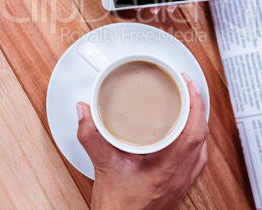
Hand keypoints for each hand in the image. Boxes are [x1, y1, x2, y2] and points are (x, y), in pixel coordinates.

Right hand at [76, 73, 208, 209]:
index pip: (192, 133)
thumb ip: (90, 135)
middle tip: (188, 88)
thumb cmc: (117, 205)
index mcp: (165, 169)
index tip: (188, 87)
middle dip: (198, 107)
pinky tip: (187, 132)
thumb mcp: (102, 165)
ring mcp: (182, 182)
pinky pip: (198, 158)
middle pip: (201, 136)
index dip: (195, 105)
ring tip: (190, 104)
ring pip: (202, 148)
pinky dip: (196, 139)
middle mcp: (179, 176)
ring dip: (199, 123)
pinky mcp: (180, 185)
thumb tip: (84, 111)